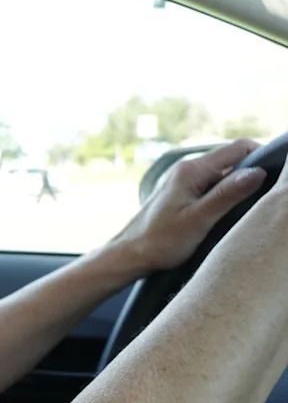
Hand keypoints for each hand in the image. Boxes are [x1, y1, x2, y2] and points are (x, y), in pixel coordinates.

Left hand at [107, 139, 269, 276]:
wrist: (129, 254)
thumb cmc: (160, 241)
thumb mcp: (199, 219)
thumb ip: (228, 195)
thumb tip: (258, 171)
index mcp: (192, 170)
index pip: (238, 148)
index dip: (262, 157)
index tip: (276, 178)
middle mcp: (187, 168)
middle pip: (232, 158)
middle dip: (253, 171)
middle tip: (266, 196)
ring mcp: (184, 179)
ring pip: (223, 173)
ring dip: (239, 184)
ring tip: (250, 206)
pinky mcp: (182, 191)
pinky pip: (212, 184)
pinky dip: (226, 192)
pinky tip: (230, 211)